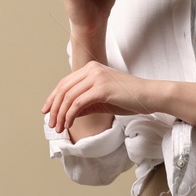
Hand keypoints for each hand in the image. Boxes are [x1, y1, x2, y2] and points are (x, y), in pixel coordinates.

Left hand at [42, 61, 163, 141]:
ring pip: (68, 97)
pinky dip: (70, 115)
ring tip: (59, 127)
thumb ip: (86, 103)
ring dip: (61, 114)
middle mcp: (91, 69)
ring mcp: (96, 77)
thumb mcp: (102, 100)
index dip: (52, 98)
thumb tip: (69, 113)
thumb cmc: (130, 98)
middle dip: (54, 108)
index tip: (46, 111)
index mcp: (91, 68)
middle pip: (63, 89)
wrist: (149, 95)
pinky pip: (78, 103)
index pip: (65, 83)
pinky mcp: (101, 88)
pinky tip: (69, 124)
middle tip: (51, 123)